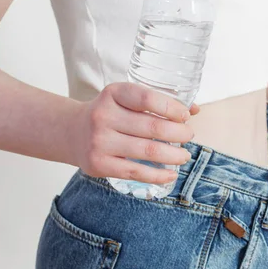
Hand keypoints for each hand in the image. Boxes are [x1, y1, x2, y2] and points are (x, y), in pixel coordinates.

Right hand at [68, 82, 199, 183]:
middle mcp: (104, 115)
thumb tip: (195, 109)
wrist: (72, 132)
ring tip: (184, 155)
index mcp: (114, 93)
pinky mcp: (99, 164)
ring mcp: (100, 141)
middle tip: (189, 136)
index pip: (148, 98)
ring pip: (148, 151)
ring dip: (174, 155)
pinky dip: (158, 175)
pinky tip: (170, 174)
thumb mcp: (127, 98)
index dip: (172, 108)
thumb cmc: (110, 113)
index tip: (186, 116)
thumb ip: (158, 101)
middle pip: (152, 127)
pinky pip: (136, 172)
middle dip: (179, 133)